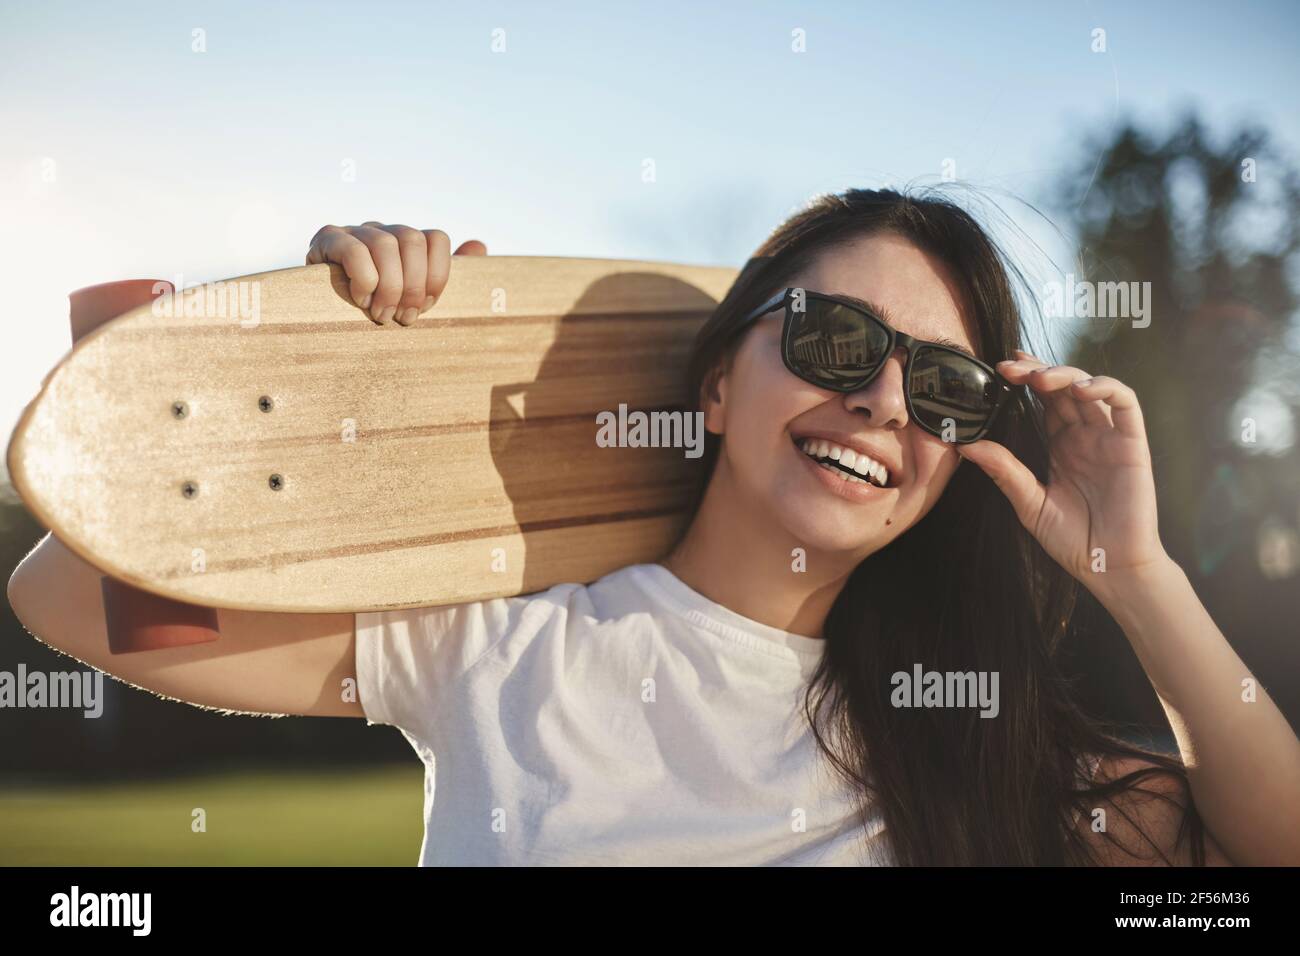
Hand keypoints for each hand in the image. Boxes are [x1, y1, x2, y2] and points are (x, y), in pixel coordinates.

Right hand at [305, 222, 487, 325]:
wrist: (324, 319)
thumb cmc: (377, 310)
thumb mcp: (413, 297)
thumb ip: (445, 272)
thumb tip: (479, 246)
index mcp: (407, 241)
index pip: (436, 238)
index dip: (437, 276)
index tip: (427, 307)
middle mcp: (383, 230)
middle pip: (412, 239)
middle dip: (413, 286)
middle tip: (405, 319)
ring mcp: (354, 230)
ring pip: (385, 244)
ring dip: (389, 287)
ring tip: (381, 316)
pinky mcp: (327, 239)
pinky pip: (354, 250)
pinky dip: (364, 280)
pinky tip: (360, 300)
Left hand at [954, 350, 1169, 597]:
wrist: (1108, 566)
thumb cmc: (1071, 540)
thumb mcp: (1029, 502)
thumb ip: (1003, 470)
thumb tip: (965, 445)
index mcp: (1060, 445)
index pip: (1043, 400)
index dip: (1025, 378)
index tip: (998, 368)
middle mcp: (1085, 436)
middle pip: (1063, 387)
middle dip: (1037, 370)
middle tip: (1010, 368)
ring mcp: (1109, 437)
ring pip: (1091, 387)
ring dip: (1065, 373)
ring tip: (1038, 378)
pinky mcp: (1132, 444)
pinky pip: (1126, 404)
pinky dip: (1105, 387)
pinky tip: (1080, 390)